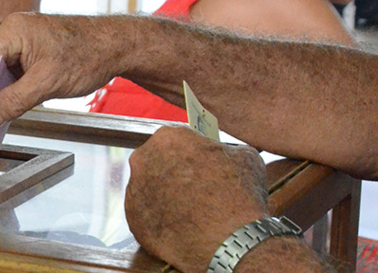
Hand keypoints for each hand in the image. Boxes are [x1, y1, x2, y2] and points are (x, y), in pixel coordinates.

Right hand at [0, 13, 121, 130]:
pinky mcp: (30, 50)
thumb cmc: (88, 55)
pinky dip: (6, 89)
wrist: (116, 46)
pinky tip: (7, 106)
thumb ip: (13, 102)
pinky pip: (9, 70)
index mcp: (13, 31)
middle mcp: (12, 32)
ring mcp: (21, 40)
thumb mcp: (47, 84)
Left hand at [125, 126, 268, 272]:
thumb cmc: (239, 195)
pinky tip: (178, 225)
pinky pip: (145, 214)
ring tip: (187, 209)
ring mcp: (134, 189)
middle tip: (193, 187)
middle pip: (157, 162)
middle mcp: (143, 158)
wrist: (230, 240)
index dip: (190, 152)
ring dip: (163, 195)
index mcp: (168, 137)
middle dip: (173, 171)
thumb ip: (224, 149)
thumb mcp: (245, 157)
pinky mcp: (132, 218)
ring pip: (149, 188)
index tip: (199, 164)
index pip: (176, 140)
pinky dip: (159, 218)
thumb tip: (222, 153)